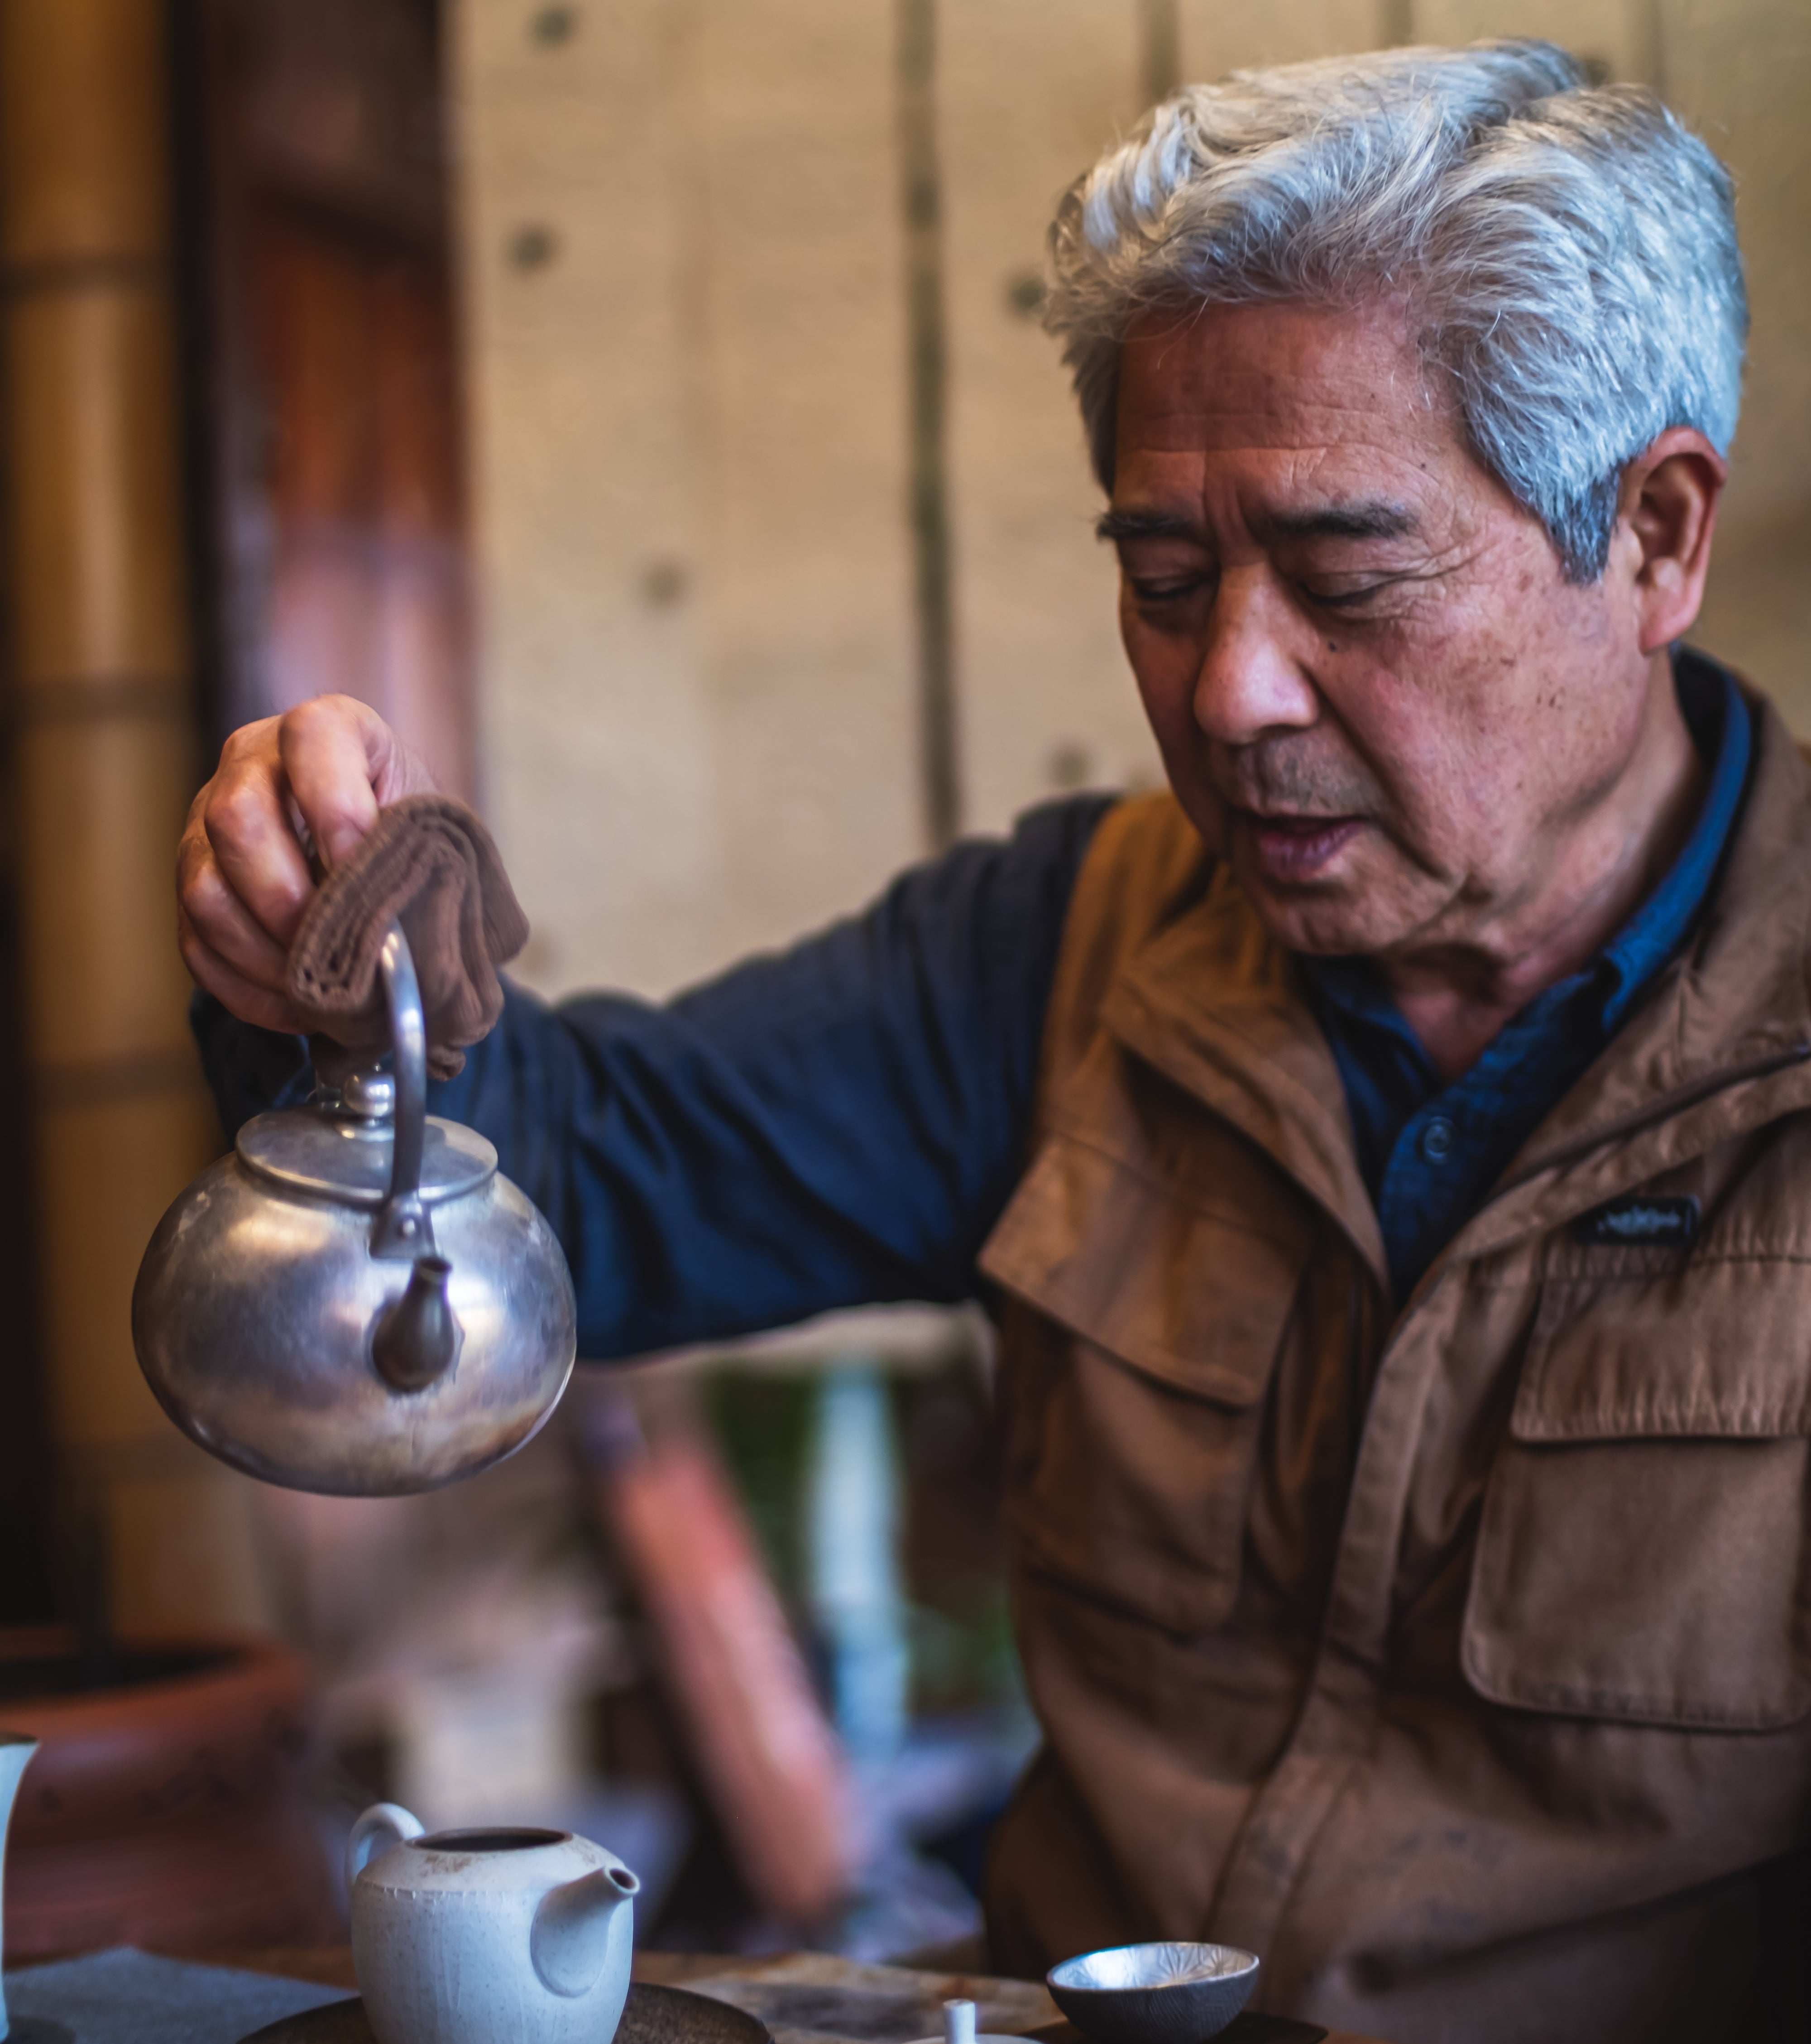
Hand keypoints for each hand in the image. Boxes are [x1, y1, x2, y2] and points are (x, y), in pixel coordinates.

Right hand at [177, 694, 438, 1032]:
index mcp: (327, 729)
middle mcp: (251, 762)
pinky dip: (248, 987)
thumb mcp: (426, 827)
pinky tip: (295, 1001)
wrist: (376, 850)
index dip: (337, 809)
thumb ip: (410, 858)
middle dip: (289, 900)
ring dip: (265, 955)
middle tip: (334, 945)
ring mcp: (207, 820)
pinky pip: (197, 942)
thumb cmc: (408, 832)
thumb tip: (394, 935)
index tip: (362, 870)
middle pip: (235, 820)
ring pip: (206, 891)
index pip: (311, 737)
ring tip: (318, 986)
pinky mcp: (194, 881)